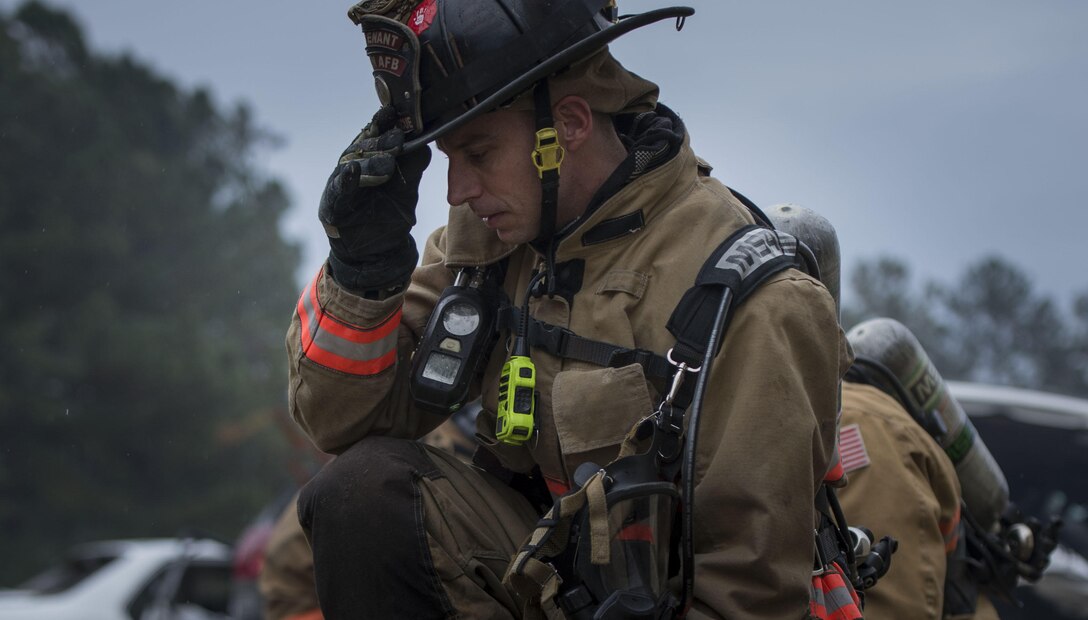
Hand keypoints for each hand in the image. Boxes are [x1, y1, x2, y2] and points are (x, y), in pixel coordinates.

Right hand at [319, 106, 431, 293]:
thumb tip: (425, 145)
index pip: (376, 135)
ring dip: (369, 160)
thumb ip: (412, 168)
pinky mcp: (333, 204)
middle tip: (398, 136)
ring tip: (386, 159)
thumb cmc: (388, 216)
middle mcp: (352, 166)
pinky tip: (352, 171)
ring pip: (352, 165)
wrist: (376, 252)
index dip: (384, 123)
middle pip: (364, 147)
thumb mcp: (405, 190)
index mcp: (369, 158)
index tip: (396, 112)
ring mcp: (341, 184)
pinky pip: (339, 190)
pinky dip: (346, 180)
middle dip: (381, 140)